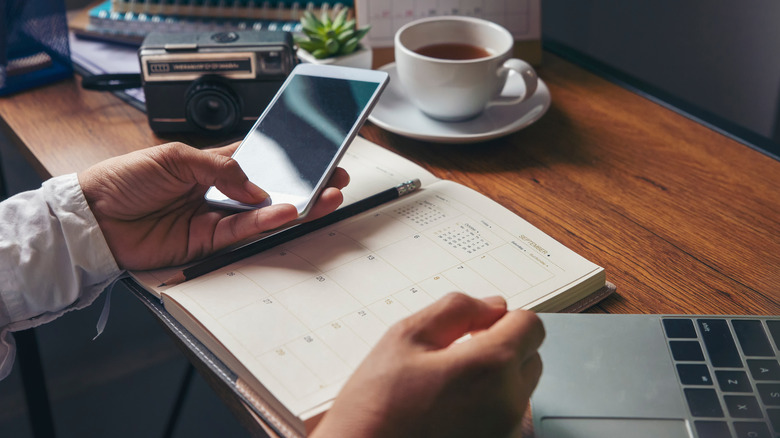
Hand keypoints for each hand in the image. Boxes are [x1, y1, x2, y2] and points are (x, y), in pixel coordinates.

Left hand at [78, 141, 347, 269]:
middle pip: (271, 189)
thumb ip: (221, 168)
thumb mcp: (174, 157)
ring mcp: (216, 218)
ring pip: (264, 213)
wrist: (94, 216)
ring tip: (326, 196)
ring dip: (297, 205)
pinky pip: (245, 232)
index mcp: (211, 164)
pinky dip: (268, 221)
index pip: (259, 160)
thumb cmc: (125, 179)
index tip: (316, 155)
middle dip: (305, 185)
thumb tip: (258, 187)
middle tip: (335, 179)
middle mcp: (219, 192)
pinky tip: (289, 210)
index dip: (288, 159)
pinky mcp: (208, 243)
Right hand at [312, 293, 544, 437]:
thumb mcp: (405, 338)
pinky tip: (446, 411)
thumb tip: (492, 305)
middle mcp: (509, 403)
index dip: (502, 318)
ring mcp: (505, 432)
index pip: (531, 325)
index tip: (474, 326)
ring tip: (445, 387)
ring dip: (494, 378)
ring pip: (518, 389)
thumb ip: (456, 310)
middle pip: (530, 357)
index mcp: (491, 366)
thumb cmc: (376, 407)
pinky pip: (504, 418)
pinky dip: (485, 407)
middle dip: (501, 347)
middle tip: (454, 354)